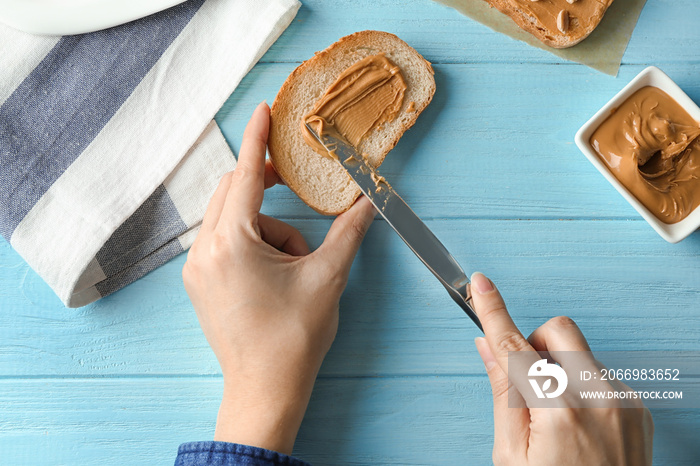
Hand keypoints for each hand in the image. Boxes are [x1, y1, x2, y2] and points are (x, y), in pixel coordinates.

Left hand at [182, 102, 375, 454]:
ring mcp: (198, 268)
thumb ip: (349, 231)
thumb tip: (370, 201)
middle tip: (294, 185)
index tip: (263, 110)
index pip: (245, 175)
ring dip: (266, 224)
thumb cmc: (293, 339)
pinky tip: (276, 270)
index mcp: (232, 243)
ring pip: (231, 217)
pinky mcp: (201, 282)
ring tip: (295, 262)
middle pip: (233, 191)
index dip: (257, 139)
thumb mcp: (327, 278)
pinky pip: (224, 240)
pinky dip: (252, 240)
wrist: (265, 390)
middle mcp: (205, 251)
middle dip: (267, 187)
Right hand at [470, 272, 653, 465]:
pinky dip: (579, 387)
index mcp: (560, 411)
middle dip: (534, 346)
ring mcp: (624, 402)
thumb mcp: (512, 456)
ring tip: (554, 419)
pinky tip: (576, 425)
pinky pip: (599, 374)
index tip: (481, 285)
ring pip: (578, 353)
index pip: (515, 348)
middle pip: (557, 331)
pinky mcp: (638, 407)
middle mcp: (600, 398)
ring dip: (557, 371)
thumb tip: (488, 348)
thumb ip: (502, 394)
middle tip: (525, 383)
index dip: (493, 312)